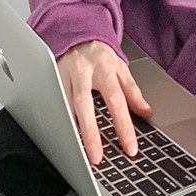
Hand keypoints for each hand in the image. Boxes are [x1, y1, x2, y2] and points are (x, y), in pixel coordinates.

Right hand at [57, 40, 151, 165]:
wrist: (76, 36)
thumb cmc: (99, 56)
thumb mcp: (120, 68)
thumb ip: (132, 91)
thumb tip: (147, 112)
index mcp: (104, 67)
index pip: (116, 99)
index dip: (123, 125)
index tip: (130, 147)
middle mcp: (82, 71)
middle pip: (85, 104)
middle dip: (91, 133)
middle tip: (97, 158)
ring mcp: (63, 75)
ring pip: (65, 106)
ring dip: (71, 131)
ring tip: (78, 155)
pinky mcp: (49, 80)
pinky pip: (53, 104)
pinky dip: (58, 122)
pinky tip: (62, 139)